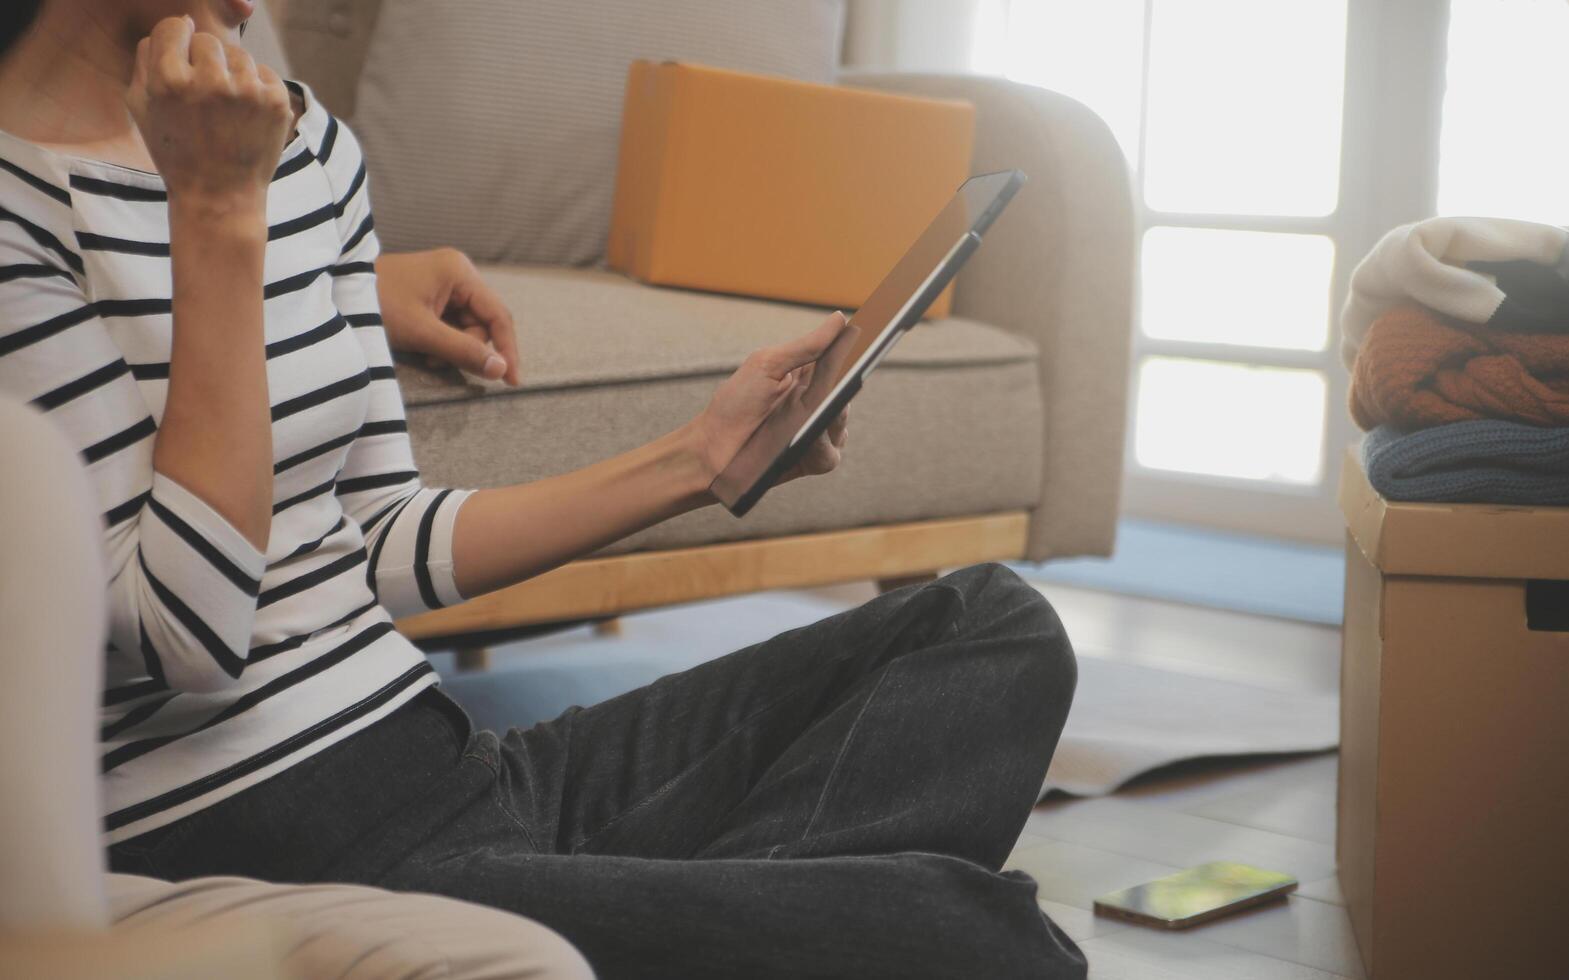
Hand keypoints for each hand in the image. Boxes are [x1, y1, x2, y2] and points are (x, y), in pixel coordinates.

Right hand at [126, 16, 291, 216]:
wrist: (219, 196)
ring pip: (239, 54)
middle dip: (204, 61)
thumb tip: (178, 24)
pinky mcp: (276, 101)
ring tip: (225, 108)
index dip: (177, 41)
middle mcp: (210, 82)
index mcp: (170, 80)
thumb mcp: (141, 107)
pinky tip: (245, 115)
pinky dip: (256, 87)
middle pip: (208, 41)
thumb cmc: (175, 150)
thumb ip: (147, 59)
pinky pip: (264, 72)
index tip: (181, 58)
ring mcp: (247, 91)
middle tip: (204, 94)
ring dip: (231, 73)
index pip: (174, 26)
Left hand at [376, 249, 520, 384]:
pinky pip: (452, 325)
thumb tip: (500, 370)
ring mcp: (444, 284)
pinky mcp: (432, 296)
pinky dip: (443, 343)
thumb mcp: (422, 332)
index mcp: (459, 272)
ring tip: (428, 356)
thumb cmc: (376, 305)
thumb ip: (463, 351)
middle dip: (469, 348)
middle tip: (442, 362)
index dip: (507, 349)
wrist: (337, 293)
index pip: (498, 314)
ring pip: (467, 327)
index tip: (511, 381)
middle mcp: (457, 274)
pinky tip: (426, 349)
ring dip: (453, 348)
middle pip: (483, 323)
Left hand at [689, 312, 851, 488]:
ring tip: (818, 413)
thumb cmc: (735, 403)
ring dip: (832, 418)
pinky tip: (807, 438)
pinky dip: (821, 446)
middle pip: (848, 391)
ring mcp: (816, 432)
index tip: (877, 334)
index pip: (842, 360)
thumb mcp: (768, 364)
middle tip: (845, 376)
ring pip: (843, 425)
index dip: (859, 350)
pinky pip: (831, 454)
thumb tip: (840, 319)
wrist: (711, 448)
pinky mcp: (811, 460)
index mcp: (807, 376)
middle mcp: (815, 403)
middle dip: (846, 385)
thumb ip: (807, 345)